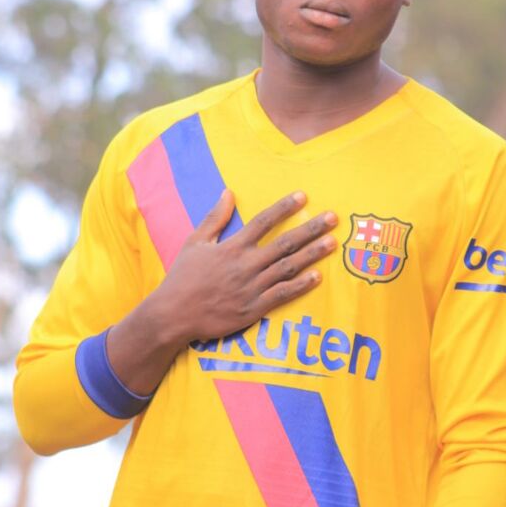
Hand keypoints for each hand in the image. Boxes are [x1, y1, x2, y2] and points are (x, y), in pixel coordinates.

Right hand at [146, 189, 336, 347]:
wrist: (173, 314)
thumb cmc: (183, 277)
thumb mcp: (195, 242)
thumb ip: (215, 218)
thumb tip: (228, 192)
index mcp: (232, 246)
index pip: (263, 221)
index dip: (284, 208)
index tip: (303, 196)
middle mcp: (245, 264)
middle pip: (284, 243)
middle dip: (310, 229)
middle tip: (332, 218)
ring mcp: (251, 287)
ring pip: (288, 267)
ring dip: (312, 254)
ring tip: (332, 242)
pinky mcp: (253, 309)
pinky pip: (281, 295)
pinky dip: (300, 286)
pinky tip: (317, 276)